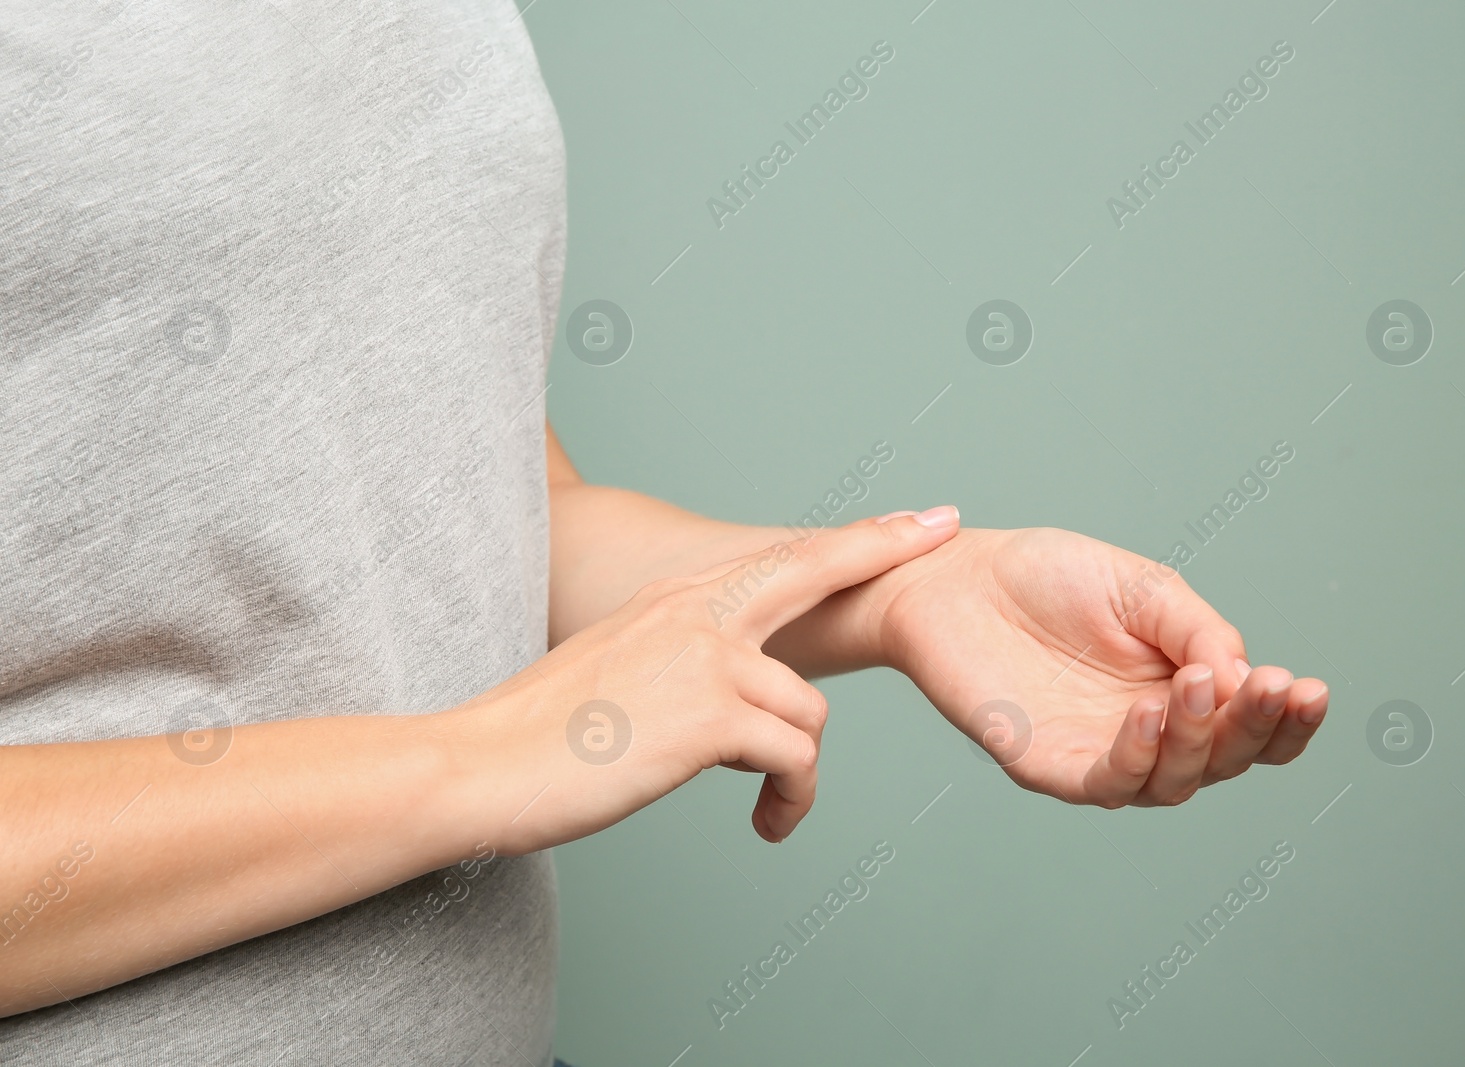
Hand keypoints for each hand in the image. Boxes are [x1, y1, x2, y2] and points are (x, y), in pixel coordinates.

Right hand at [454, 509, 961, 849]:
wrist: (483, 763)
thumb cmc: (542, 735)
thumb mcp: (617, 669)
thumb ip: (681, 659)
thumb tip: (735, 697)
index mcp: (676, 598)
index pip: (782, 558)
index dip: (853, 537)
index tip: (910, 519)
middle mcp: (696, 612)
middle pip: (816, 568)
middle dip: (886, 545)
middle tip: (940, 528)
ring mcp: (706, 657)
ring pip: (809, 711)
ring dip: (798, 768)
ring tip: (771, 805)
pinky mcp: (710, 715)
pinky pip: (794, 757)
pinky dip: (790, 799)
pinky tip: (765, 824)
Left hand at [858, 527, 1328, 806]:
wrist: (957, 575)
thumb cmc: (1047, 578)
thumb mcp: (1143, 588)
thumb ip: (1199, 630)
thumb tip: (1249, 678)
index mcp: (1181, 690)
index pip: (1251, 726)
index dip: (1288, 720)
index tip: (1310, 687)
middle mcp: (1148, 732)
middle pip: (1224, 761)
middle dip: (1254, 728)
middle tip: (1269, 687)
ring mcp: (1099, 753)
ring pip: (1173, 781)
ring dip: (1200, 740)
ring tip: (1203, 685)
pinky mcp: (1048, 764)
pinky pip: (1104, 782)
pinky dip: (1135, 756)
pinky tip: (1148, 714)